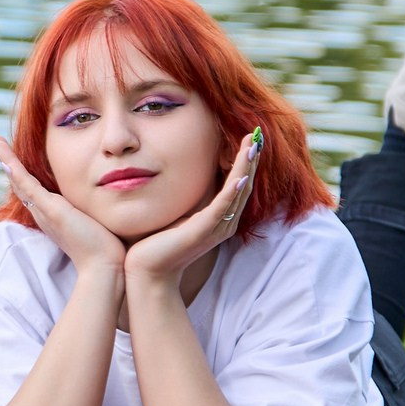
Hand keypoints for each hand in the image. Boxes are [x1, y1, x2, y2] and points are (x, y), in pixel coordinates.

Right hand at [0, 134, 127, 276]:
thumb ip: (90, 209)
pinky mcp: (50, 210)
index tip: (10, 152)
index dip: (19, 169)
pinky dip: (15, 171)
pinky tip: (6, 159)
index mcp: (51, 212)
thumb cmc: (104, 246)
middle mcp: (42, 211)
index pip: (30, 186)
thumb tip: (100, 199)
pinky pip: (27, 186)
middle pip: (18, 181)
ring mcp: (44, 211)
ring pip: (19, 180)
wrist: (103, 265)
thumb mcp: (93, 220)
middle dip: (5, 160)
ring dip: (5, 159)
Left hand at [124, 130, 260, 291]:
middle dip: (250, 159)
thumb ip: (187, 199)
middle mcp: (224, 222)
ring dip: (246, 168)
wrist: (147, 271)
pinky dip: (233, 190)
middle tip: (257, 134)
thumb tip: (184, 175)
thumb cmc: (157, 243)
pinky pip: (223, 207)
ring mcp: (216, 227)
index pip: (238, 183)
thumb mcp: (178, 214)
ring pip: (238, 192)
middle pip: (244, 184)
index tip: (249, 138)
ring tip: (253, 146)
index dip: (245, 161)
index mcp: (219, 217)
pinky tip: (241, 176)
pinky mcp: (203, 231)